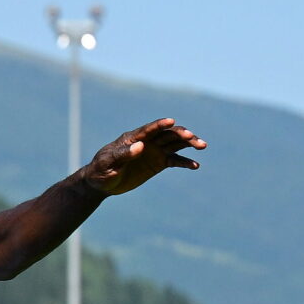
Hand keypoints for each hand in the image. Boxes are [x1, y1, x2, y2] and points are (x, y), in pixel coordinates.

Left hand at [82, 118, 206, 196]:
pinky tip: (195, 166)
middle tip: (193, 138)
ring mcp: (154, 151)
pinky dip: (185, 162)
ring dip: (189, 143)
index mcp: (133, 138)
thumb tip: (140, 146)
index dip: (160, 125)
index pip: (149, 129)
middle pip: (167, 134)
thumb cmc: (100, 171)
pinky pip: (175, 161)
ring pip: (175, 144)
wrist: (101, 182)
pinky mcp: (158, 163)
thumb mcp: (108, 163)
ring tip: (202, 146)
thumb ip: (123, 154)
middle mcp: (147, 141)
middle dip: (181, 134)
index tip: (171, 121)